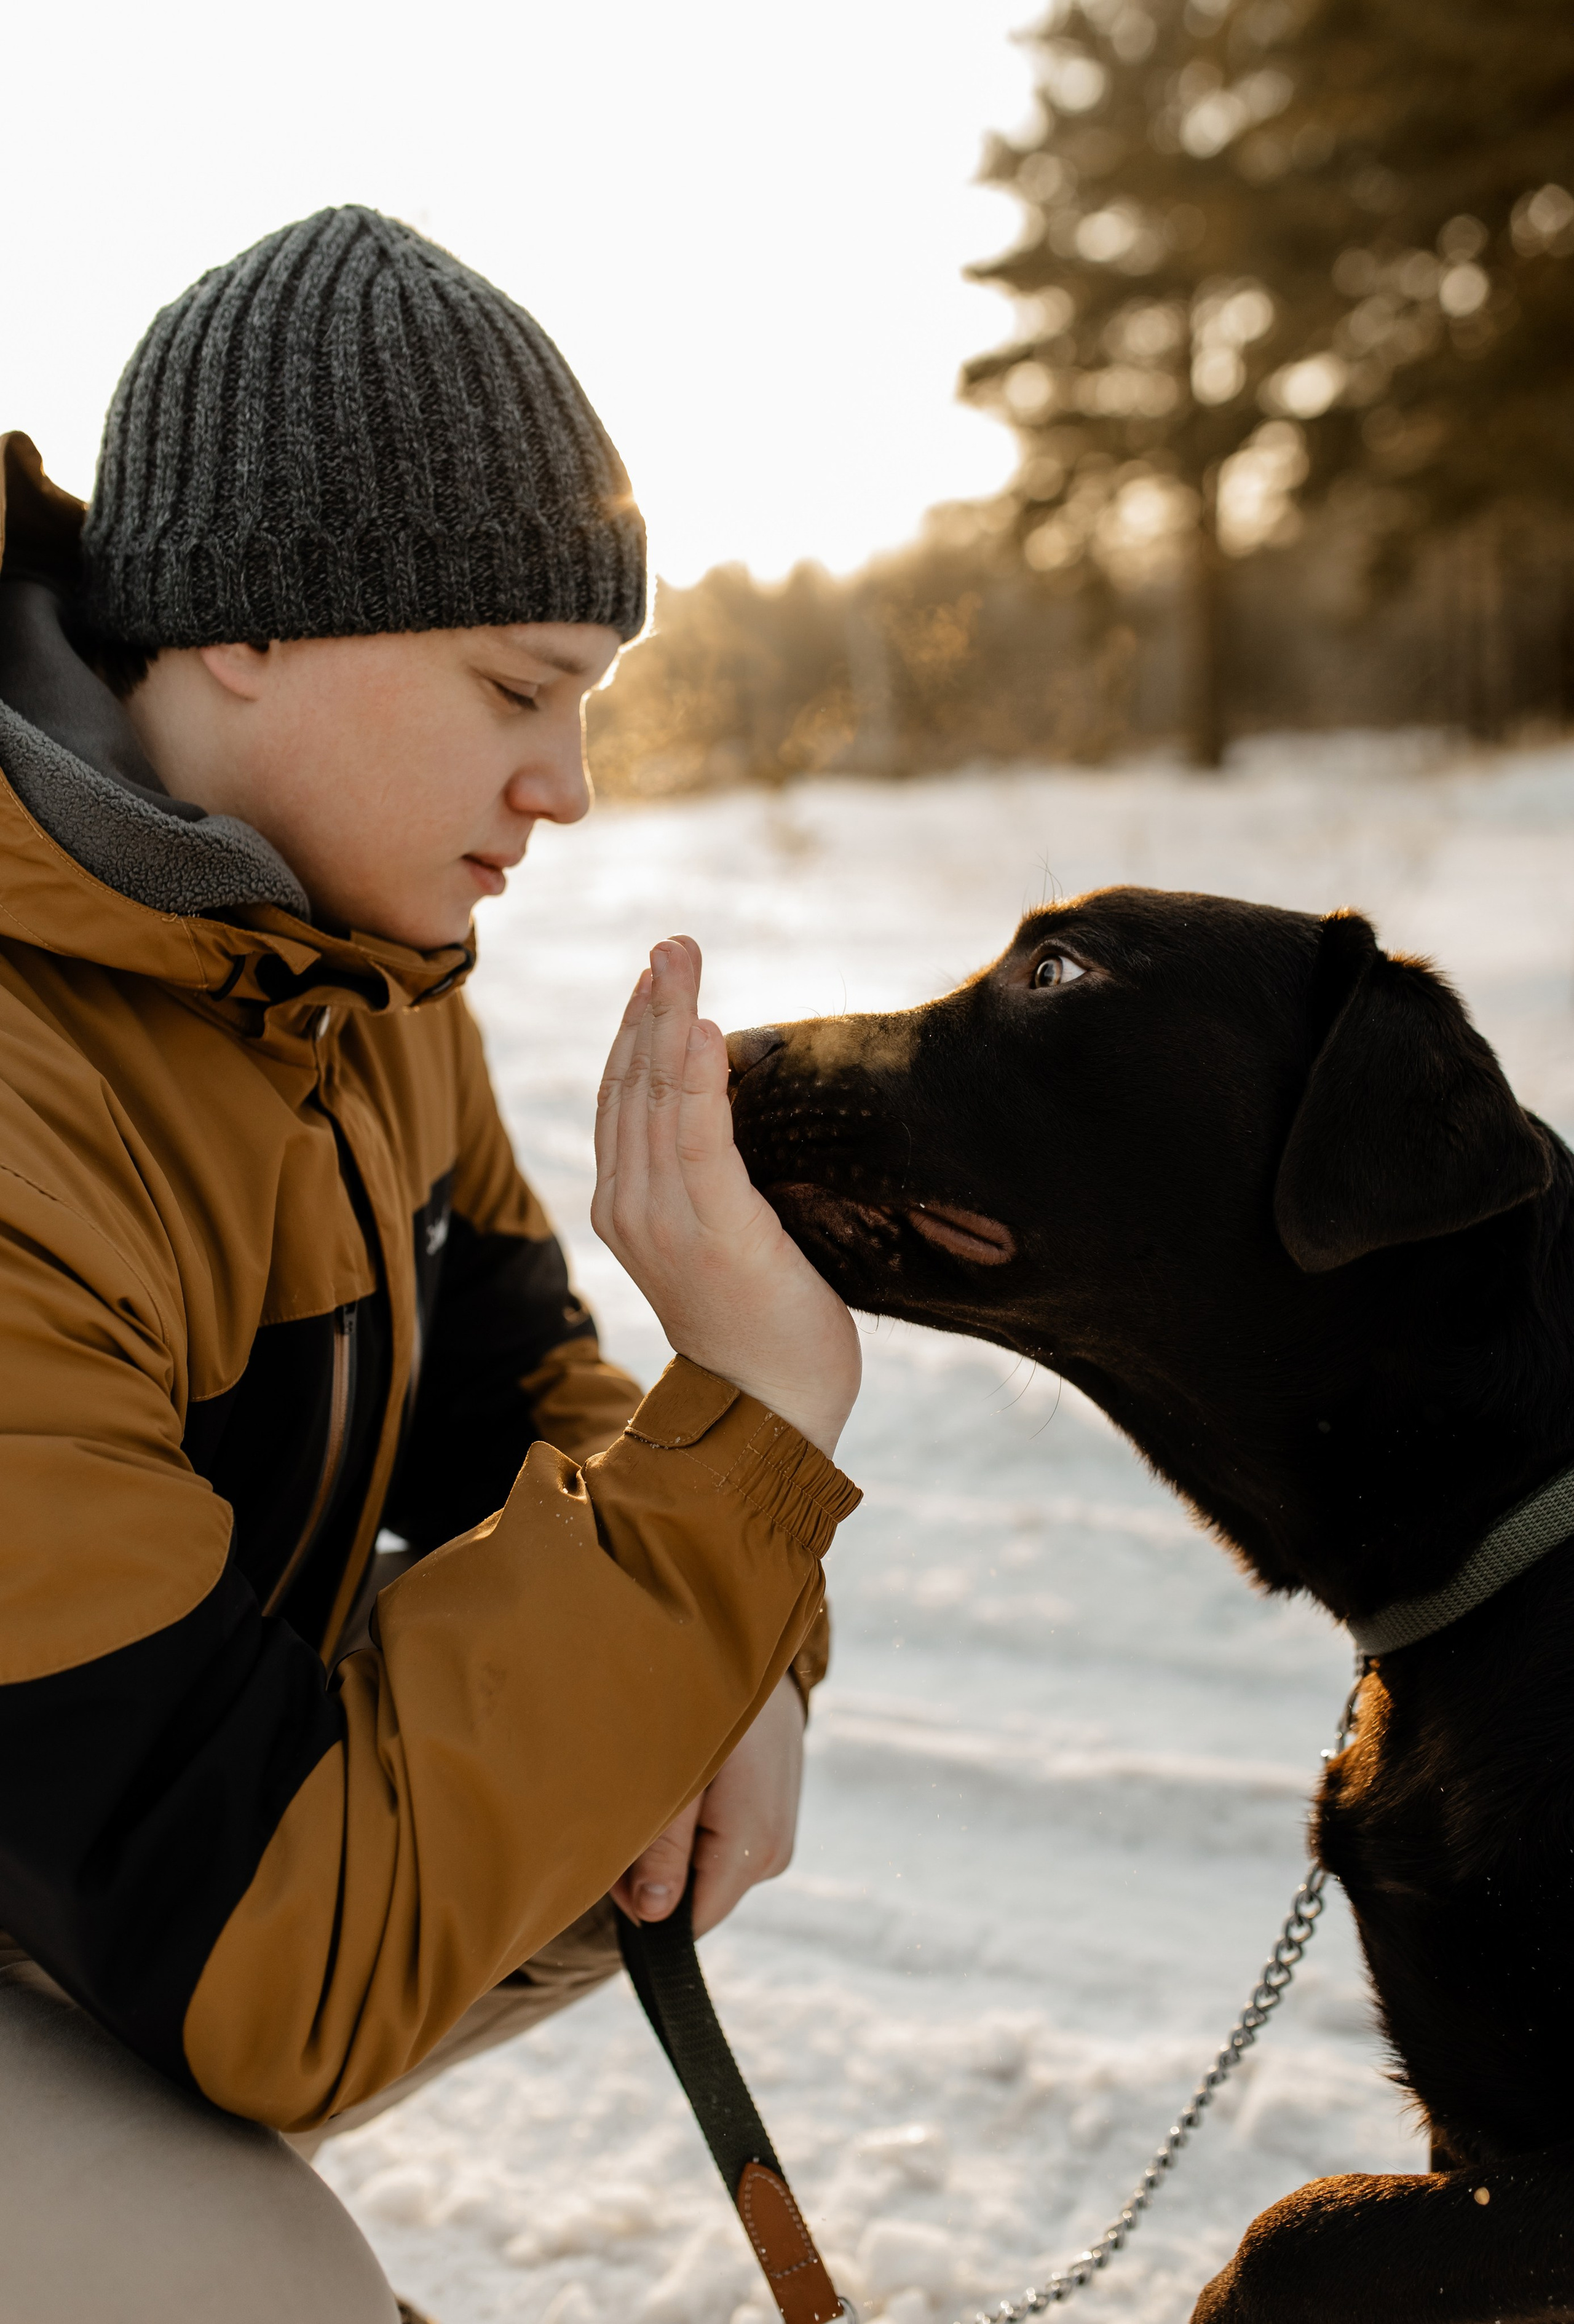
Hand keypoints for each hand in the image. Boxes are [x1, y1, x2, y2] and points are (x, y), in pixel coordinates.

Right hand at [592, 935, 860, 1456]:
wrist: (767, 1414)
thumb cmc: (762, 1327)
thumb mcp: (726, 1240)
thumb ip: (713, 1181)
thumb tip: (736, 1121)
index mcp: (625, 1206)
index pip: (623, 1097)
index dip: (638, 1029)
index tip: (661, 974)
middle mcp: (628, 1206)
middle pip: (630, 1082)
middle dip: (651, 1004)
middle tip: (673, 942)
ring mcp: (663, 1218)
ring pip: (656, 1095)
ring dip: (671, 1017)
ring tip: (681, 958)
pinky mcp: (713, 1228)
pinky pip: (697, 1135)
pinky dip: (696, 1077)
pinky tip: (705, 1029)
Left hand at [612, 1672, 805, 1934]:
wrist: (759, 1657)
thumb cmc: (713, 1708)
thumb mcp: (678, 1775)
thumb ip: (664, 1849)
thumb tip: (653, 1917)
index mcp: (753, 1848)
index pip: (692, 1922)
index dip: (644, 1905)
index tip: (614, 1862)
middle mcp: (773, 1855)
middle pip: (697, 1899)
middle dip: (651, 1874)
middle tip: (626, 1814)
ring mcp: (776, 1840)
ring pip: (705, 1875)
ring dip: (669, 1850)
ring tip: (654, 1791)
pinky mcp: (769, 1824)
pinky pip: (719, 1851)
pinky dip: (689, 1832)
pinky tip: (679, 1789)